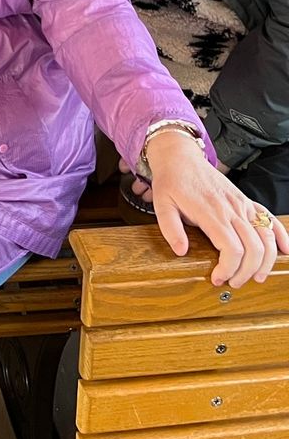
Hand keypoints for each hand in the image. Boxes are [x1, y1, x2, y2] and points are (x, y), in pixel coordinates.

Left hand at [145, 128, 288, 286]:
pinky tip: (285, 250)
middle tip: (233, 282)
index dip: (229, 270)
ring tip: (255, 275)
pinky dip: (281, 235)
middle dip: (246, 272)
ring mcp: (242, 204)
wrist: (180, 157)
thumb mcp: (161, 204)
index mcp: (211, 212)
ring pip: (266, 237)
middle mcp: (231, 209)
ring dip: (265, 261)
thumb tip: (181, 251)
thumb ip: (170, 229)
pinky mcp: (246, 200)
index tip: (218, 279)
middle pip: (254, 248)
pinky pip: (270, 218)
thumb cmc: (171, 181)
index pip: (232, 249)